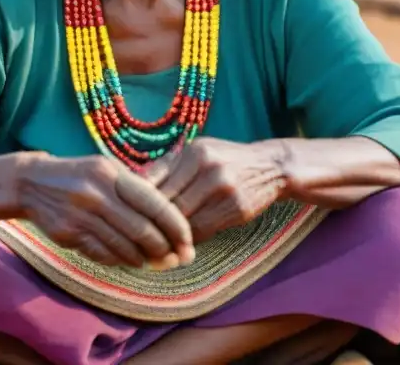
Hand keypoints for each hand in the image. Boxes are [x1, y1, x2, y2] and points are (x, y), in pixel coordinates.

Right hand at [17, 155, 193, 268]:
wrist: (32, 183)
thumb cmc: (81, 175)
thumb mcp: (108, 169)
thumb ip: (136, 188)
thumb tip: (170, 218)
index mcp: (113, 174)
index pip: (155, 204)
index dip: (176, 226)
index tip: (188, 241)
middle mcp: (98, 194)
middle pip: (142, 230)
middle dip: (164, 249)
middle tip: (177, 258)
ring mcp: (82, 216)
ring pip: (124, 247)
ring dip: (144, 259)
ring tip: (157, 262)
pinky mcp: (69, 234)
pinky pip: (103, 254)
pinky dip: (121, 260)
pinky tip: (131, 260)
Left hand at [144, 139, 287, 242]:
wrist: (272, 167)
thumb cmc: (227, 160)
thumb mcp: (199, 152)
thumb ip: (169, 167)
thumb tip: (132, 186)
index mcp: (193, 151)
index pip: (153, 181)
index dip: (137, 203)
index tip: (127, 217)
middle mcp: (206, 166)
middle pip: (166, 203)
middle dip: (150, 223)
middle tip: (137, 238)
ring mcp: (222, 187)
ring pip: (182, 220)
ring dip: (168, 237)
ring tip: (156, 246)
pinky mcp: (236, 208)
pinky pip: (202, 230)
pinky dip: (189, 240)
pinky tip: (182, 244)